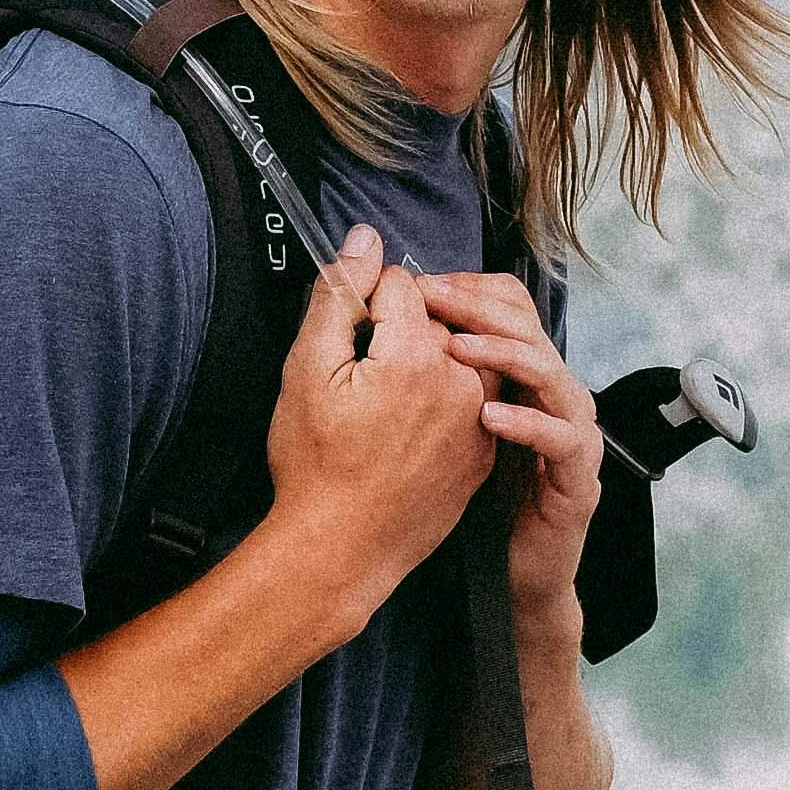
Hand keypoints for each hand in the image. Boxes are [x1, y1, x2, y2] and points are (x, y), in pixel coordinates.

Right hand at [260, 227, 495, 622]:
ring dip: (426, 364)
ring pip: (457, 357)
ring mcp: (479, 419)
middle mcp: (463, 382)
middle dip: (397, 333)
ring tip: (384, 406)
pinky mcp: (483, 451)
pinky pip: (471, 400)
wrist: (338, 550)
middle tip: (359, 381)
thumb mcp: (306, 370)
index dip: (364, 303)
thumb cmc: (315, 467)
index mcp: (418, 355)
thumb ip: (339, 294)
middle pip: (435, 318)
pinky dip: (443, 402)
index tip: (346, 340)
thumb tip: (365, 238)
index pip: (402, 285)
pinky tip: (405, 432)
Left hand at [416, 271, 603, 624]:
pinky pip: (562, 439)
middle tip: (431, 297)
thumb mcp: (454, 424)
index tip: (418, 284)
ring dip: (504, 354)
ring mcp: (572, 433)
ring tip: (457, 347)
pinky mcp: (578, 476)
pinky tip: (489, 417)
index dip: (468, 289)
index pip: (510, 307)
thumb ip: (439, 373)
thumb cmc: (484, 498)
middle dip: (478, 307)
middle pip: (531, 328)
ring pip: (552, 374)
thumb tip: (398, 322)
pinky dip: (528, 423)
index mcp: (523, 376)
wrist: (518, 570)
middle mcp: (552, 395)